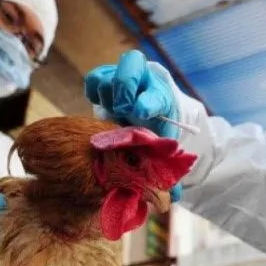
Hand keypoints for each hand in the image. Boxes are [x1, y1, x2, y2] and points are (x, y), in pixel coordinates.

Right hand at [85, 50, 183, 201]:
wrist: (149, 118)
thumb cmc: (157, 136)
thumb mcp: (164, 151)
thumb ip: (167, 172)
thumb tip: (171, 199)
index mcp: (163, 100)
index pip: (156, 94)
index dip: (148, 101)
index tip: (140, 113)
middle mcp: (144, 83)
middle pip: (132, 66)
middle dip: (125, 87)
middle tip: (121, 108)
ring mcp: (124, 78)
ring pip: (110, 75)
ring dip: (107, 94)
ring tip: (110, 112)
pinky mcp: (107, 79)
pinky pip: (94, 78)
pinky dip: (94, 90)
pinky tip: (99, 105)